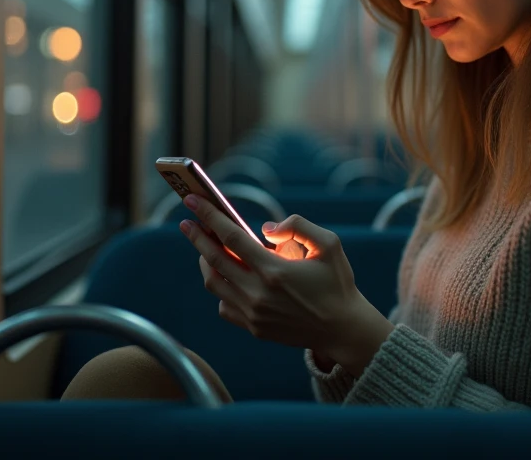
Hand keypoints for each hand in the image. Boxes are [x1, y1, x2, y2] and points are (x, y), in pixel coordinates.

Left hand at [179, 195, 392, 375]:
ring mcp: (253, 314)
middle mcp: (258, 294)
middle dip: (197, 237)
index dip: (210, 217)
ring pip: (214, 284)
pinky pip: (225, 305)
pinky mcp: (254, 328)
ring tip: (205, 247)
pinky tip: (227, 276)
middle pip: (214, 260)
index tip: (193, 200)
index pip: (231, 238)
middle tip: (186, 222)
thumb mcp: (329, 244)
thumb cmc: (337, 283)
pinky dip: (221, 288)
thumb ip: (298, 227)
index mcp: (275, 271)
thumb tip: (265, 230)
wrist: (343, 330)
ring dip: (205, 263)